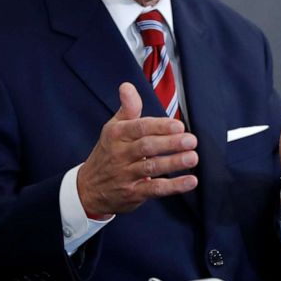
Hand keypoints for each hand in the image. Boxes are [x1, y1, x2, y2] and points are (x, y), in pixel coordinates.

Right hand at [77, 82, 197, 216]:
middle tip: (191, 140)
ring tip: (193, 158)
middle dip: (170, 143)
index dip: (160, 126)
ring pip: (151, 168)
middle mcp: (120, 154)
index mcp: (117, 134)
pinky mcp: (133, 193)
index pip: (139, 128)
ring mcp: (126, 175)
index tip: (179, 125)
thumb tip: (127, 86)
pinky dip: (174, 186)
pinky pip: (154, 189)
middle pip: (146, 147)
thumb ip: (128, 108)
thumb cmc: (109, 152)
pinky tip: (190, 181)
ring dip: (174, 163)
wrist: (88, 188)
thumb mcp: (114, 127)